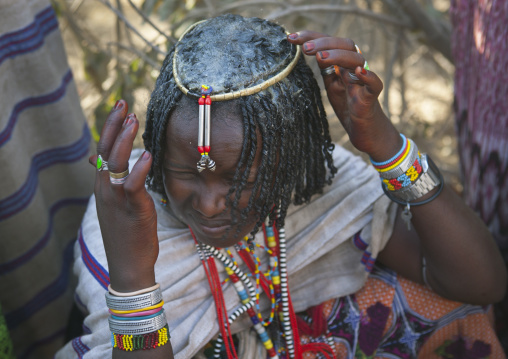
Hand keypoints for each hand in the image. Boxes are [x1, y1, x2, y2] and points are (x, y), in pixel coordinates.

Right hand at [89, 100, 157, 292]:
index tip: (120, 108)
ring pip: (115, 162)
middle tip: (124, 104)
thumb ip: (113, 182)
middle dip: (114, 125)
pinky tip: (147, 155)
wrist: (128, 263)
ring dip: (124, 139)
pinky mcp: (132, 209)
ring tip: (134, 120)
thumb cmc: (126, 232)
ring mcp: (116, 198)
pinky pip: (131, 184)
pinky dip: (138, 168)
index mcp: (103, 186)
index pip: (102, 150)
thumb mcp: (115, 205)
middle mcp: (105, 189)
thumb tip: (106, 164)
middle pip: (105, 150)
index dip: (110, 127)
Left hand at [288, 31, 401, 160]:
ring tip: (321, 57)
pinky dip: (368, 76)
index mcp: (343, 63)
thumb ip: (326, 70)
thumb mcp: (331, 86)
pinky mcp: (370, 98)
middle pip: (345, 45)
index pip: (329, 42)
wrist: (364, 130)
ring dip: (339, 56)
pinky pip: (374, 84)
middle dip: (324, 43)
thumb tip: (315, 52)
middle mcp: (355, 68)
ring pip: (357, 60)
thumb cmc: (348, 105)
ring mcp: (363, 82)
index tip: (291, 38)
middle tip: (306, 49)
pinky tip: (358, 72)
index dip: (312, 36)